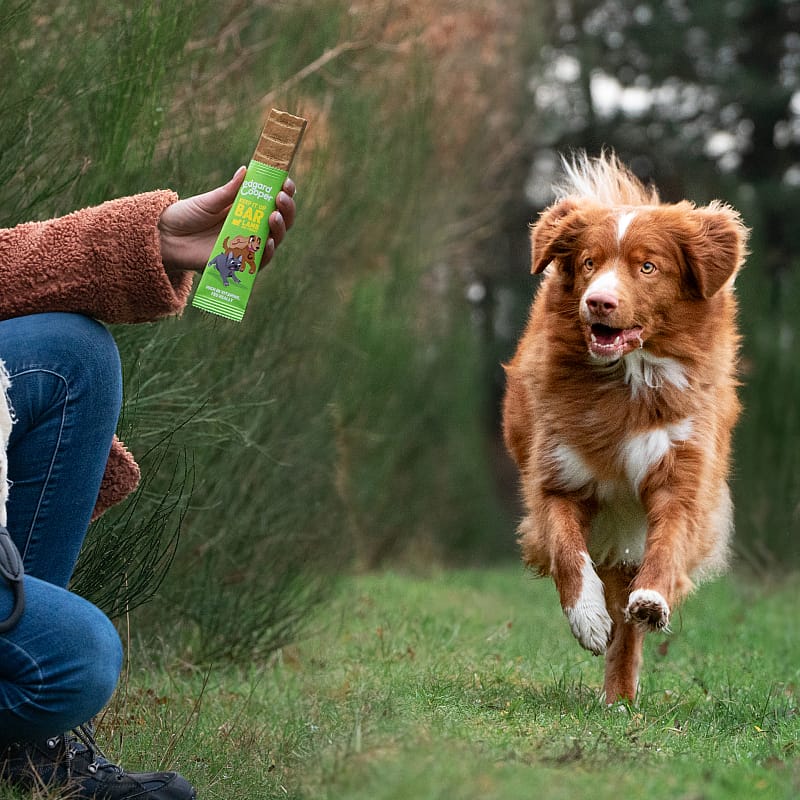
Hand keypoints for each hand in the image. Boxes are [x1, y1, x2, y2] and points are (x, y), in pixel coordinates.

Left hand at [158, 167, 296, 274]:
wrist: (166, 238)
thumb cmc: (186, 217)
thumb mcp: (209, 201)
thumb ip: (229, 191)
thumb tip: (246, 171)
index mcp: (247, 210)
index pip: (273, 202)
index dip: (284, 193)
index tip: (287, 183)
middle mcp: (251, 229)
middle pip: (280, 221)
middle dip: (286, 209)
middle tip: (281, 199)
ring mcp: (247, 246)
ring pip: (274, 240)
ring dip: (279, 228)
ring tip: (274, 216)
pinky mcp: (239, 264)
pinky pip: (260, 261)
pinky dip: (267, 253)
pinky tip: (268, 242)